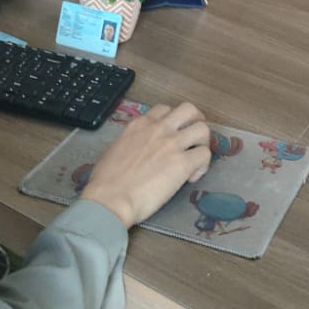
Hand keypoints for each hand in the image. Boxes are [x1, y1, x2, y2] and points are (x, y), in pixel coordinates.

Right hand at [82, 102, 210, 229]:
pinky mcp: (183, 163)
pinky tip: (192, 177)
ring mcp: (172, 144)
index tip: (170, 137)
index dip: (171, 122)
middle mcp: (159, 128)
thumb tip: (133, 150)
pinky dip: (202, 165)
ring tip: (196, 158)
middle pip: (189, 109)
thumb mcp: (113, 149)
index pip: (164, 109)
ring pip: (203, 128)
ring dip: (202, 143)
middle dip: (195, 122)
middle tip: (192, 139)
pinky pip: (204, 155)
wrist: (110, 199)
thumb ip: (128, 142)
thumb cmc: (104, 180)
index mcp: (140, 124)